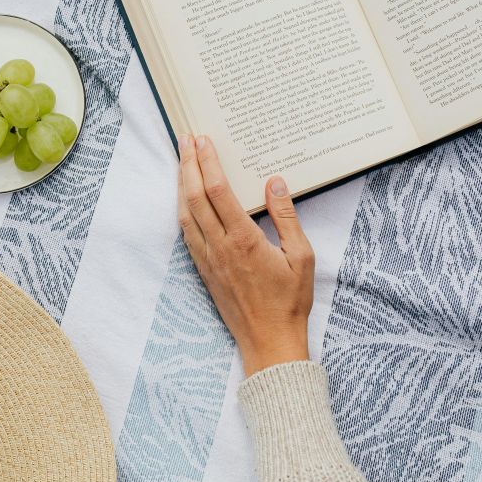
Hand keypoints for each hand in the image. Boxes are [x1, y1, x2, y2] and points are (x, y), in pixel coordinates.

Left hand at [177, 134, 314, 376]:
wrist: (269, 343)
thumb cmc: (289, 302)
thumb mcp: (301, 257)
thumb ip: (287, 216)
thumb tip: (275, 182)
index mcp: (243, 240)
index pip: (217, 191)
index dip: (207, 162)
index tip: (203, 140)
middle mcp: (219, 246)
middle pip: (194, 197)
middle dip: (187, 164)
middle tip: (185, 139)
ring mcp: (207, 259)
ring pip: (185, 213)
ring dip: (180, 184)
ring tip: (181, 160)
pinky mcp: (203, 269)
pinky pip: (186, 233)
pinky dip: (182, 209)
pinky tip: (183, 198)